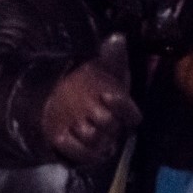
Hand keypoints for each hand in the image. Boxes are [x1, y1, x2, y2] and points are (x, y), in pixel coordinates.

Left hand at [42, 33, 140, 164]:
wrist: (64, 100)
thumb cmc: (89, 84)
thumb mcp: (101, 68)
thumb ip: (113, 56)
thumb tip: (117, 37)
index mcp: (120, 108)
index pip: (131, 114)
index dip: (121, 106)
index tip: (105, 94)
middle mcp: (112, 127)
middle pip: (111, 126)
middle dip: (99, 117)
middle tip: (88, 108)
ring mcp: (97, 141)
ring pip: (96, 141)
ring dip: (83, 130)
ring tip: (73, 121)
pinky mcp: (82, 152)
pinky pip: (81, 156)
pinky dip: (71, 146)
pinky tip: (61, 135)